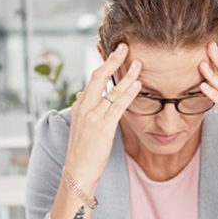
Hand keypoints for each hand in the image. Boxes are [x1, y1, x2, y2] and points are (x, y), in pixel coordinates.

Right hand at [64, 43, 142, 186]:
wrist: (78, 171)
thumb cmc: (83, 150)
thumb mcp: (80, 125)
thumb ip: (84, 107)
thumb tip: (83, 93)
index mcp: (80, 105)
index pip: (93, 79)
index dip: (105, 64)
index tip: (115, 53)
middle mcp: (84, 107)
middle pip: (98, 77)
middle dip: (113, 61)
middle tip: (125, 47)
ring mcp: (93, 116)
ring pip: (111, 90)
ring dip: (127, 75)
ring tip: (138, 63)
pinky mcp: (103, 127)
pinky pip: (118, 106)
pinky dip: (129, 94)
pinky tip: (138, 85)